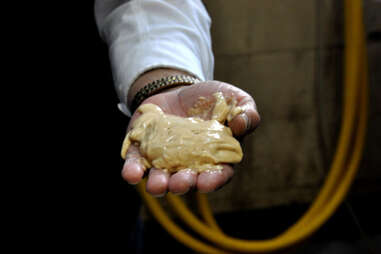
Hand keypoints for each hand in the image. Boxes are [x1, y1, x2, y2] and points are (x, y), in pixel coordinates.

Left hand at [122, 80, 259, 195]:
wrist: (179, 90)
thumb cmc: (211, 100)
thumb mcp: (235, 100)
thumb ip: (247, 113)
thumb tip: (241, 126)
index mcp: (214, 159)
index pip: (216, 176)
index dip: (212, 181)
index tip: (207, 181)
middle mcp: (188, 165)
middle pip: (186, 182)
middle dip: (183, 184)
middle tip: (181, 182)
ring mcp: (164, 160)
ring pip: (160, 179)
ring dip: (159, 184)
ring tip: (158, 184)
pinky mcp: (143, 150)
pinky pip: (136, 165)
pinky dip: (133, 171)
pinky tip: (132, 174)